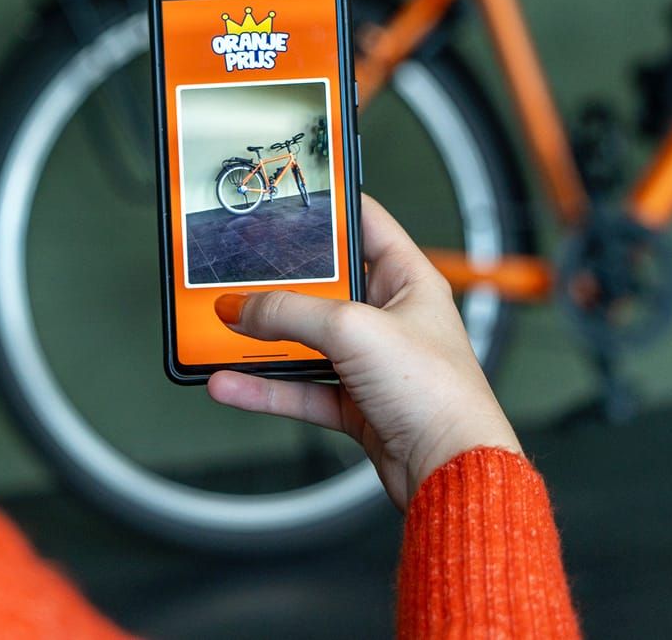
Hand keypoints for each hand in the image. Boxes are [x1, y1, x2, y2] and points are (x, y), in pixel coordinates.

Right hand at [206, 194, 521, 508]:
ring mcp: (372, 362)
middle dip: (277, 284)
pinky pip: (300, 388)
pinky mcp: (356, 404)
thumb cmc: (440, 395)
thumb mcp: (355, 331)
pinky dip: (265, 388)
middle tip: (237, 272)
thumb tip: (244, 307)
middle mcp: (391, 317)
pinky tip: (232, 383)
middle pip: (323, 287)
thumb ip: (292, 313)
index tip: (283, 200)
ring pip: (305, 341)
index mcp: (409, 280)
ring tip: (221, 329)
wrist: (450, 472)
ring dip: (263, 341)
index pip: (364, 224)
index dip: (325, 209)